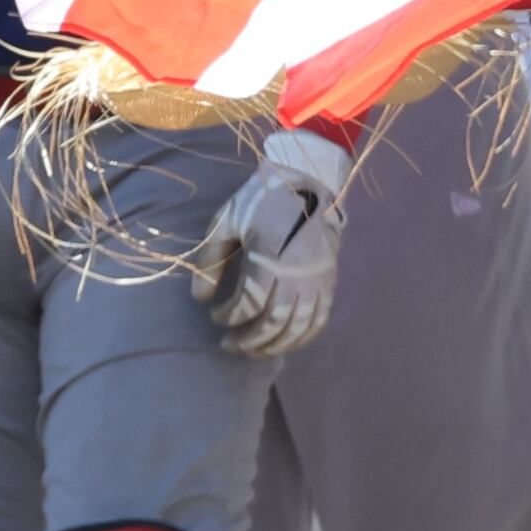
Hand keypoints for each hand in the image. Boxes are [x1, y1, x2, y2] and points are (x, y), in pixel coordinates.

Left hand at [189, 124, 357, 357]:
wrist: (309, 180)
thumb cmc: (261, 198)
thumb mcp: (227, 221)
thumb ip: (210, 260)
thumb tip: (200, 299)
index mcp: (270, 256)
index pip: (249, 303)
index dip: (229, 316)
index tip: (215, 316)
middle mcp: (298, 273)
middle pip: (273, 323)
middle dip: (248, 340)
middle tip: (228, 345)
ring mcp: (318, 279)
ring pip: (298, 328)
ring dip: (273, 346)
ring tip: (252, 350)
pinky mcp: (330, 281)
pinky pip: (319, 320)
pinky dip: (301, 337)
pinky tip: (284, 342)